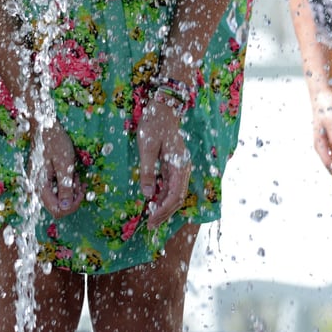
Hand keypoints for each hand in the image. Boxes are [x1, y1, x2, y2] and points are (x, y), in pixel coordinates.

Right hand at [32, 120, 83, 218]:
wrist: (44, 126)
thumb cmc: (55, 141)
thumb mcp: (64, 164)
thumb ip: (65, 187)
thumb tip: (66, 207)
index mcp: (40, 186)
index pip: (56, 210)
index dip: (71, 206)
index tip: (80, 191)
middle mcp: (37, 187)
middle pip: (56, 206)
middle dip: (72, 197)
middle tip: (78, 180)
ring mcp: (39, 182)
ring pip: (57, 198)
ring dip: (69, 189)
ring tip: (74, 173)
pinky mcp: (42, 178)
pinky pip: (55, 188)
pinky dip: (65, 183)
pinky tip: (69, 172)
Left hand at [137, 101, 191, 229]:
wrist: (163, 107)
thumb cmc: (154, 124)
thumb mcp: (147, 147)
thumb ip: (148, 171)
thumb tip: (148, 194)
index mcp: (180, 166)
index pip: (175, 196)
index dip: (164, 211)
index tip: (151, 219)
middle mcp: (184, 169)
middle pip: (178, 198)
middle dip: (165, 213)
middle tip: (150, 224)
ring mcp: (180, 166)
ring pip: (175, 193)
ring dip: (164, 205)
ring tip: (151, 216)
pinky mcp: (175, 164)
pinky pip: (171, 184)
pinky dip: (163, 195)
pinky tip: (153, 200)